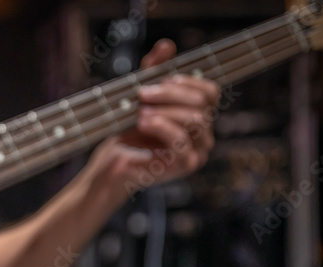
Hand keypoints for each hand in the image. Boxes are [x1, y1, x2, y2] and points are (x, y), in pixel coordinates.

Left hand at [90, 39, 220, 196]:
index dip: (189, 81)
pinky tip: (143, 123)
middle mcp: (203, 133)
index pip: (210, 92)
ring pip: (194, 120)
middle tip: (142, 94)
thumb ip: (154, 70)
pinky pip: (182, 141)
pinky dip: (161, 128)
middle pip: (201, 104)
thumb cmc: (127, 130)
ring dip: (164, 111)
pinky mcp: (186, 165)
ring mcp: (198, 151)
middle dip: (170, 95)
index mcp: (198, 115)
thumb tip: (166, 45)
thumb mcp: (140, 94)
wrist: (112, 162)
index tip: (163, 78)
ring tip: (139, 112)